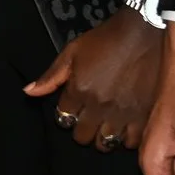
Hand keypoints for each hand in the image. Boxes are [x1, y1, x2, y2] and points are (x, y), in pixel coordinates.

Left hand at [26, 6, 161, 150]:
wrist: (145, 31)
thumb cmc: (107, 39)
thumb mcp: (73, 51)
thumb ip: (51, 76)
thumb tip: (29, 92)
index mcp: (79, 90)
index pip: (63, 120)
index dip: (66, 115)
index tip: (74, 109)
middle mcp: (99, 106)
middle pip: (83, 136)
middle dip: (83, 128)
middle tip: (90, 118)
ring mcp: (123, 113)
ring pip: (106, 143)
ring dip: (103, 136)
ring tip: (107, 125)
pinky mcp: (145, 115)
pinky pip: (131, 142)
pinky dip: (126, 138)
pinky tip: (126, 126)